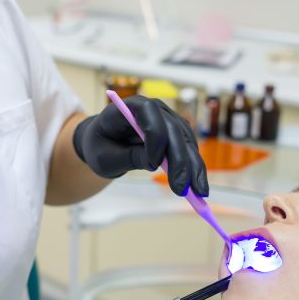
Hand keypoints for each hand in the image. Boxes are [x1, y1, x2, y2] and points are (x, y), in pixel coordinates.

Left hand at [72, 95, 208, 196]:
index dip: (155, 138)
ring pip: (187, 141)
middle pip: (174, 131)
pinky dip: (195, 167)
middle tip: (181, 189)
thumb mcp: (105, 157)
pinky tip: (198, 186)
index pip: (150, 114)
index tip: (152, 166)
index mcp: (131, 107)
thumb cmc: (101, 146)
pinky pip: (190, 149)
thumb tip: (153, 163)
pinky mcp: (178, 133)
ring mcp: (169, 119)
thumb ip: (128, 158)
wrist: (106, 142)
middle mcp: (155, 109)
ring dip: (193, 167)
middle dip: (180, 161)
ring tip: (198, 193)